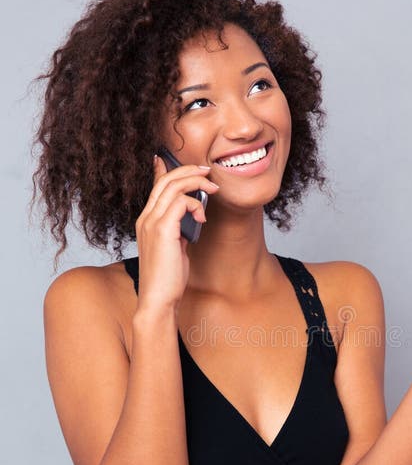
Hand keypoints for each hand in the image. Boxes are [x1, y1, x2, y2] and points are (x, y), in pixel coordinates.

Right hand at [134, 156, 219, 313]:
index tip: (186, 164)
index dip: (167, 169)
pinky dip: (195, 204)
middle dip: (190, 171)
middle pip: (166, 180)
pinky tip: (202, 218)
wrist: (158, 300)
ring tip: (213, 189)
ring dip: (197, 183)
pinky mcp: (162, 230)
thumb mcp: (175, 248)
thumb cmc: (168, 279)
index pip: (155, 186)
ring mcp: (151, 223)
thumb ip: (179, 230)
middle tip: (209, 172)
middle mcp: (145, 218)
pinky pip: (180, 202)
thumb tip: (192, 216)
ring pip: (173, 186)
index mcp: (146, 221)